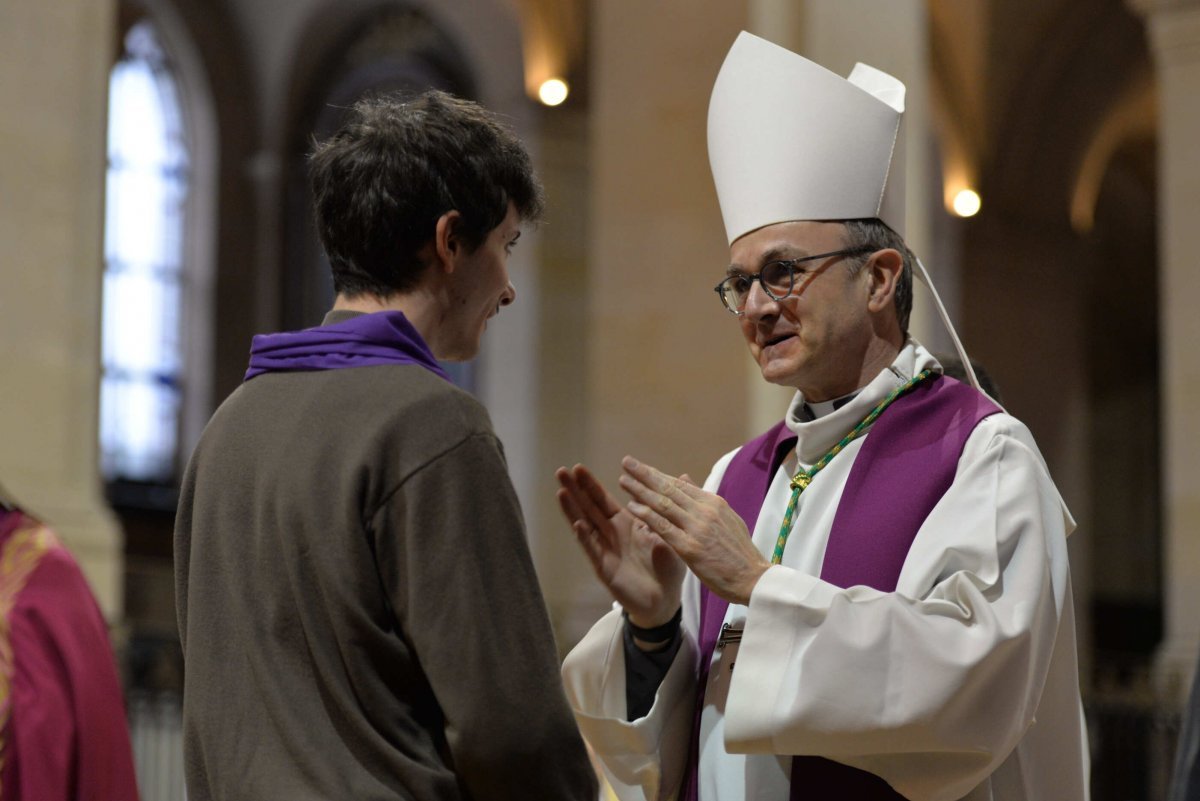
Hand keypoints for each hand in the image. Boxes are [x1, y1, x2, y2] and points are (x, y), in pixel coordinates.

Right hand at [556, 464, 684, 627]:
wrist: (665, 600)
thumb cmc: (667, 567)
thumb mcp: (671, 533)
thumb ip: (669, 505)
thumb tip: (682, 476)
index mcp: (626, 523)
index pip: (603, 500)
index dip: (591, 485)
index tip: (578, 468)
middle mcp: (611, 534)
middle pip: (589, 509)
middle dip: (576, 491)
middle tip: (562, 471)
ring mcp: (605, 551)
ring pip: (586, 526)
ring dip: (573, 510)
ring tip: (562, 491)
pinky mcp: (605, 568)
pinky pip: (594, 551)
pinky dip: (586, 538)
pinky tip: (578, 525)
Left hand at [618, 456, 768, 605]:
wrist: (752, 578)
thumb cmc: (738, 552)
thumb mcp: (725, 519)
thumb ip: (704, 501)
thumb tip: (686, 479)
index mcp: (713, 503)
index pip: (679, 485)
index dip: (658, 475)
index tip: (641, 467)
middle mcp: (704, 511)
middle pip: (669, 488)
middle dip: (645, 474)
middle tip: (627, 462)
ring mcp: (697, 528)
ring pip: (663, 504)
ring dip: (640, 491)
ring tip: (623, 480)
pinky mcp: (690, 547)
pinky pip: (663, 527)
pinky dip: (646, 515)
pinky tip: (631, 506)